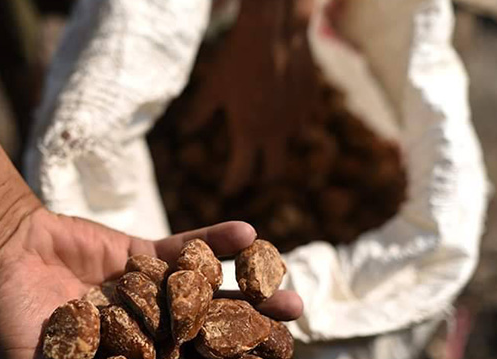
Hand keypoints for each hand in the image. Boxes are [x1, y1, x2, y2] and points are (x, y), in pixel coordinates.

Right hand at [0, 208, 302, 358]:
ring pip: (214, 304)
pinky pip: (190, 248)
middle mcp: (154, 341)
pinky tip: (250, 233)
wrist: (1, 257)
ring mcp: (158, 298)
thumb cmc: (13, 327)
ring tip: (293, 305)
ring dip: (254, 303)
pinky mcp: (152, 256)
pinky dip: (218, 241)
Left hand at [182, 0, 316, 194]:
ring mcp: (297, 118)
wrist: (273, 31)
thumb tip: (185, 132)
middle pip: (274, 171)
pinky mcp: (312, 101)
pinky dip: (295, 121)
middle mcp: (276, 133)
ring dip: (279, 144)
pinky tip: (286, 112)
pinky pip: (305, 120)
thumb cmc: (237, 58)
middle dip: (263, 178)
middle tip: (254, 175)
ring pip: (291, 142)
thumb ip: (199, 114)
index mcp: (248, 134)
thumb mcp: (212, 87)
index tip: (225, 190)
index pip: (240, 174)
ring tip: (268, 137)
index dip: (231, 185)